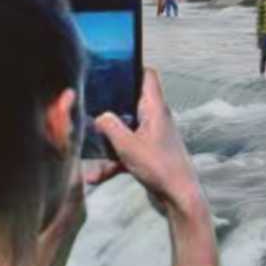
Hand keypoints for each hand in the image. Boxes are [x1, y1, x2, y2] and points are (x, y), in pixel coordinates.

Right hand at [92, 69, 206, 222]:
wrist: (178, 197)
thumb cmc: (159, 167)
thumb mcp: (127, 145)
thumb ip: (110, 126)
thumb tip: (99, 116)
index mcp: (154, 108)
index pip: (148, 76)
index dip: (131, 68)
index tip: (110, 70)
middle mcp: (155, 118)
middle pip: (130, 102)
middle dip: (109, 107)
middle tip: (88, 106)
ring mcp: (152, 137)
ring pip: (125, 131)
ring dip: (107, 142)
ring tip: (87, 151)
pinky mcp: (149, 154)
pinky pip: (126, 151)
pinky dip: (113, 162)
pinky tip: (96, 177)